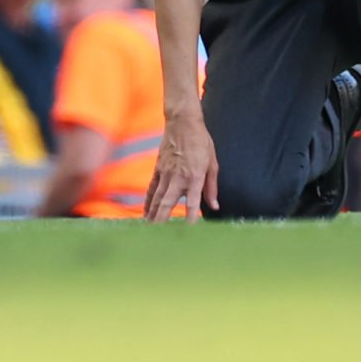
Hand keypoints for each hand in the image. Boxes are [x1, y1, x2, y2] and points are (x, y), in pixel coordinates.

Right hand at [144, 107, 218, 223]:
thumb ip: (211, 187)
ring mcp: (165, 173)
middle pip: (167, 204)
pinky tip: (146, 213)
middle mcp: (178, 177)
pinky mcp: (158, 169)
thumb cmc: (201, 141)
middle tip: (158, 239)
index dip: (190, 218)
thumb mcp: (212, 163)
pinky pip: (151, 189)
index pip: (192, 203)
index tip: (188, 233)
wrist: (182, 122)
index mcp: (194, 176)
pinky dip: (148, 202)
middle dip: (162, 222)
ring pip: (156, 198)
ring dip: (153, 215)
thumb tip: (214, 206)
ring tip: (149, 231)